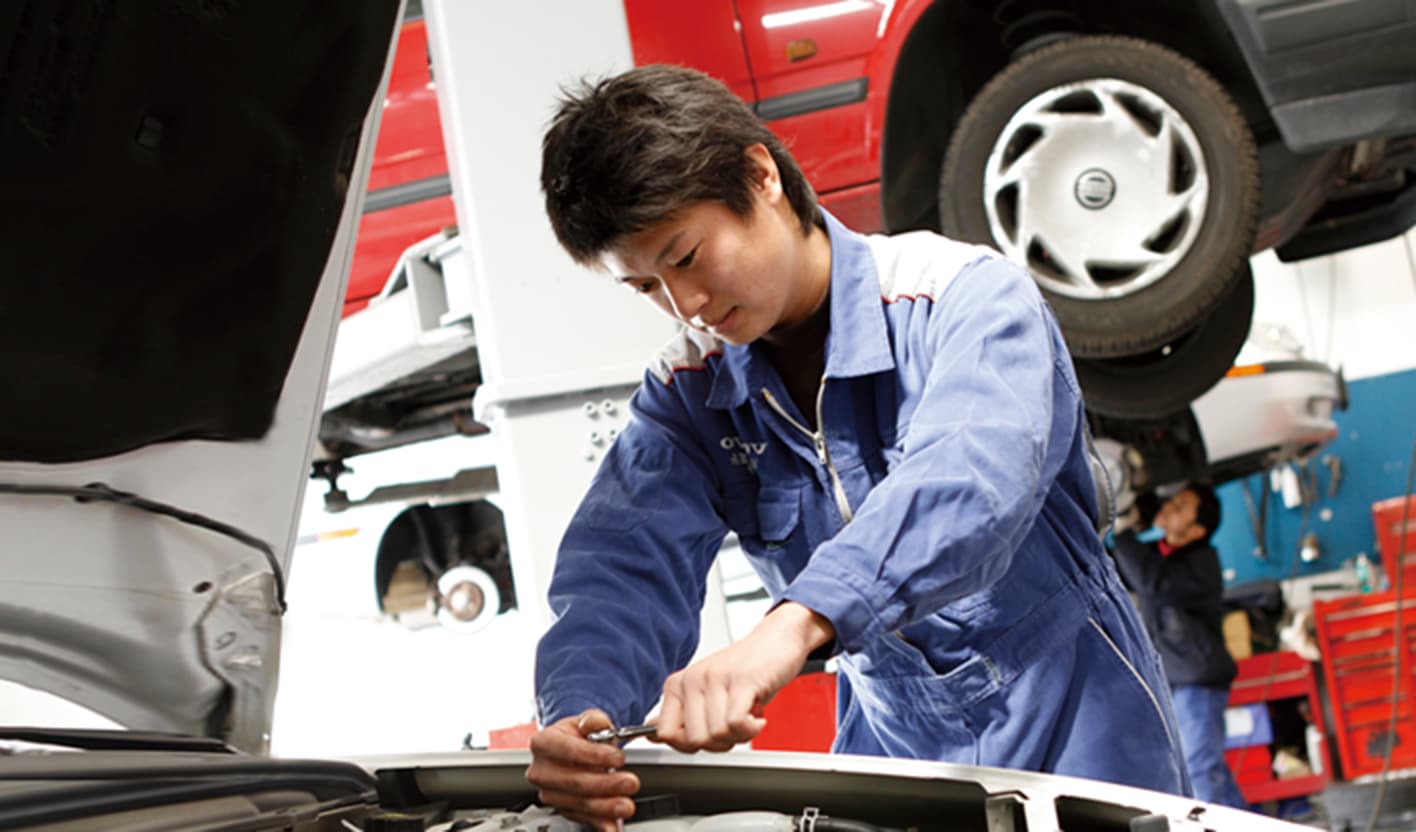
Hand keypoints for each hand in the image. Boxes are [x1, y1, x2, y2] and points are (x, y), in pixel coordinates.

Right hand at [525, 709, 640, 831]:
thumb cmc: (577, 736)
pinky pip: (583, 818)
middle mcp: (541, 771)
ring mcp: (550, 793)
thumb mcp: (585, 721)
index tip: (618, 757)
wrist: (571, 753)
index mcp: (543, 743)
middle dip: (606, 784)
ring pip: (580, 803)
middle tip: (630, 782)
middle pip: (575, 781)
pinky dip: (600, 823)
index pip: (568, 750)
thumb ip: (593, 720)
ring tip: (626, 805)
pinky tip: (612, 826)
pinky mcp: (563, 809)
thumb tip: (598, 723)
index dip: (594, 755)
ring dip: (606, 807)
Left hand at [653, 602, 833, 751]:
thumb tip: (651, 736)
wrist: (775, 640)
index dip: (688, 746)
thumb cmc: (742, 671)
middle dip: (719, 744)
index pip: (665, 733)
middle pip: (694, 740)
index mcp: (678, 684)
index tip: (708, 736)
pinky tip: (758, 718)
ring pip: (717, 735)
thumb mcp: (705, 692)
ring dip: (740, 736)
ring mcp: (716, 679)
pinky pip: (737, 724)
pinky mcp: (742, 681)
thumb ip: (680, 715)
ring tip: (748, 717)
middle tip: (734, 726)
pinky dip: (752, 730)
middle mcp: (693, 679)